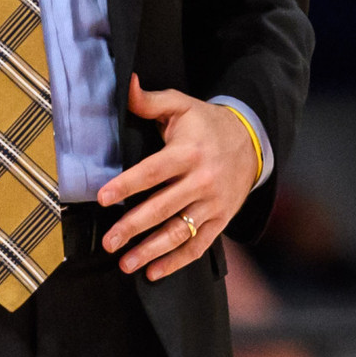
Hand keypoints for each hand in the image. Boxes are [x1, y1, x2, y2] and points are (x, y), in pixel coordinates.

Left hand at [97, 76, 255, 279]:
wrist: (252, 141)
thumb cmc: (206, 124)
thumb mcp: (181, 106)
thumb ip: (150, 101)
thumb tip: (125, 84)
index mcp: (188, 152)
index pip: (154, 171)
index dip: (128, 185)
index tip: (103, 198)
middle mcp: (202, 180)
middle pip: (163, 208)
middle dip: (134, 227)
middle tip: (109, 242)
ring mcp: (213, 204)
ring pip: (180, 232)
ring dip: (152, 250)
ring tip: (126, 264)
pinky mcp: (220, 220)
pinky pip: (198, 246)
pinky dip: (177, 262)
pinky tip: (154, 272)